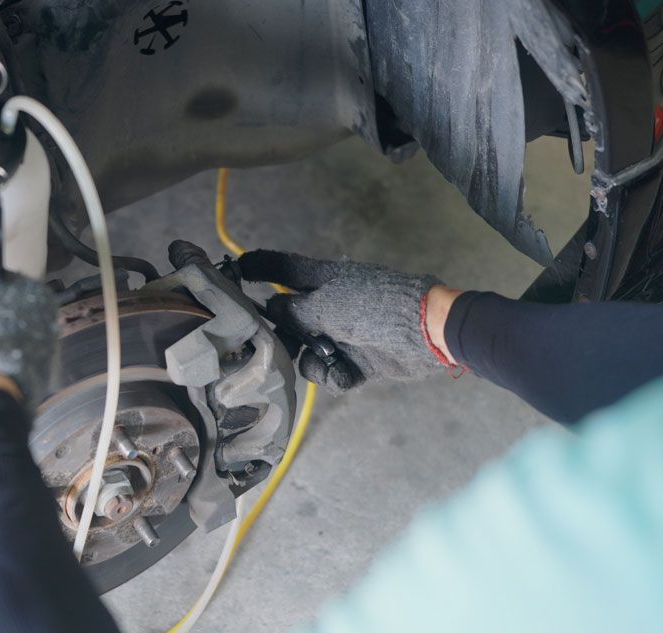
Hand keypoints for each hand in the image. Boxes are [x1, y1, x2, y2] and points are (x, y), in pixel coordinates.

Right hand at [239, 250, 453, 392]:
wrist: (425, 333)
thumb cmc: (375, 307)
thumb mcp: (326, 305)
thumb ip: (293, 310)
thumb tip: (272, 309)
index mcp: (324, 281)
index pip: (284, 270)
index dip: (261, 268)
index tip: (237, 269)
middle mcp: (330, 306)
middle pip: (291, 321)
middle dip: (285, 337)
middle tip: (282, 347)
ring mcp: (344, 335)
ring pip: (309, 352)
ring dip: (313, 362)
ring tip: (328, 362)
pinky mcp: (358, 362)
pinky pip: (332, 372)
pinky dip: (337, 376)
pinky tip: (348, 374)